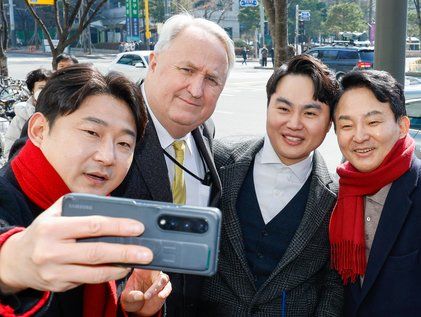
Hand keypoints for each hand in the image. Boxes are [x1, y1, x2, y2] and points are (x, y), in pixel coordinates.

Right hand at [0, 197, 152, 293]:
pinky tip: (120, 268)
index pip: (91, 226)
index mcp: (52, 228)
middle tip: (146, 252)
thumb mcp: (53, 214)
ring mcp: (55, 272)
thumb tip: (110, 204)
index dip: (117, 226)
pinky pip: (88, 280)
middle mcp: (52, 251)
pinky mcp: (60, 286)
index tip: (137, 227)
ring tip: (137, 261)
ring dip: (120, 267)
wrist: (15, 262)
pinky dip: (107, 275)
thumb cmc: (41, 233)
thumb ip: (78, 205)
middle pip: (96, 252)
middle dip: (126, 252)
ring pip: (95, 272)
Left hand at [121, 269, 171, 315]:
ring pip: (163, 278)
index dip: (146, 265)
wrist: (138, 309)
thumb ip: (131, 296)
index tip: (143, 273)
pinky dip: (165, 291)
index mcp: (141, 270)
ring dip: (157, 287)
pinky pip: (168, 287)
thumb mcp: (126, 297)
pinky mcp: (165, 287)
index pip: (145, 263)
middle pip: (156, 270)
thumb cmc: (131, 299)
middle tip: (145, 295)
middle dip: (152, 281)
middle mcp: (151, 273)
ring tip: (148, 297)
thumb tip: (139, 295)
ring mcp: (159, 280)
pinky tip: (160, 296)